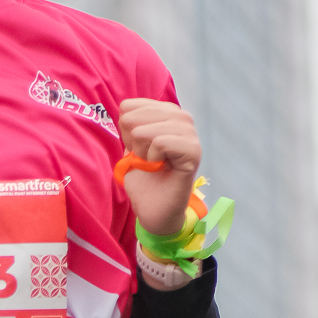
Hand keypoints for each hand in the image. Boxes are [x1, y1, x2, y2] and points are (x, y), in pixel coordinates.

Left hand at [117, 99, 202, 236]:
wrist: (154, 211)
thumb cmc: (144, 180)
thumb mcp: (131, 147)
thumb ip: (130, 124)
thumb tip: (125, 110)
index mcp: (166, 113)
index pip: (128, 106)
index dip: (124, 132)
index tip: (136, 150)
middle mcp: (182, 118)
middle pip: (134, 116)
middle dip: (131, 143)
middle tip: (145, 160)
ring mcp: (190, 133)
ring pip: (147, 129)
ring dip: (142, 152)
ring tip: (153, 164)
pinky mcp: (193, 150)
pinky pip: (160, 142)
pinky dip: (152, 158)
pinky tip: (160, 167)